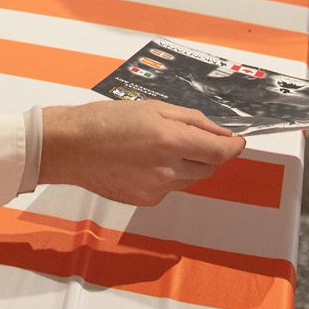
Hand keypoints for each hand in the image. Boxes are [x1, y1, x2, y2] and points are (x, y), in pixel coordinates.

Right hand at [39, 101, 245, 205]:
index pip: (220, 152)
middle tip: (189, 137)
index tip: (238, 142)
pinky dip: (167, 175)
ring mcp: (157, 190)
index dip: (234, 147)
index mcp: (170, 141)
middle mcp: (167, 170)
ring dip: (187, 164)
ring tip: (159, 147)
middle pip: (208, 168)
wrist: (70, 147)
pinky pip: (170, 189)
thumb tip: (220, 132)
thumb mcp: (152, 107)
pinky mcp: (145, 201)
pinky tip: (144, 161)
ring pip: (190, 179)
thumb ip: (192, 120)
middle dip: (208, 153)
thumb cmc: (105, 120)